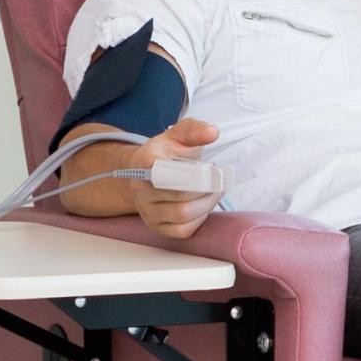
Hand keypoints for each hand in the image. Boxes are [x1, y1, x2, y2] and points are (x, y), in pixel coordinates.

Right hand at [55, 115, 222, 238]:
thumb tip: (212, 132)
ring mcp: (147, 211)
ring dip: (207, 202)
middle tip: (220, 178)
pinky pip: (182, 231)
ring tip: (215, 190)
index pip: (159, 170)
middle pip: (178, 194)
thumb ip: (195, 130)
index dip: (186, 172)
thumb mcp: (179, 135)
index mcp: (144, 162)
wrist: (146, 174)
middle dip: (206, 186)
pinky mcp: (157, 227)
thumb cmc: (166, 154)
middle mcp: (141, 189)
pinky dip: (200, 219)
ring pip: (182, 214)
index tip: (209, 168)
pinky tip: (204, 205)